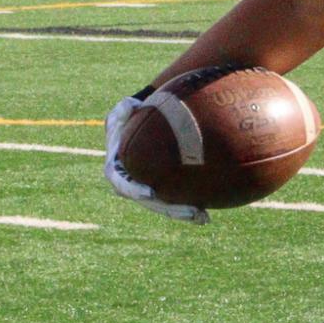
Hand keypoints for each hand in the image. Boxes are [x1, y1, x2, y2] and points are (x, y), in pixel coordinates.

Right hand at [104, 91, 208, 224]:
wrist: (143, 125)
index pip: (123, 184)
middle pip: (150, 202)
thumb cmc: (132, 116)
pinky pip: (176, 201)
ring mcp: (147, 190)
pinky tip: (206, 216)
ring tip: (203, 218)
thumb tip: (130, 104)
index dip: (134, 190)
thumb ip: (124, 110)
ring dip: (182, 213)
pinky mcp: (162, 190)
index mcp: (117, 171)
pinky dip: (190, 208)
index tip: (149, 193)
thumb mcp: (124, 110)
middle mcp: (130, 186)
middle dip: (168, 208)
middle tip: (190, 211)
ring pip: (165, 206)